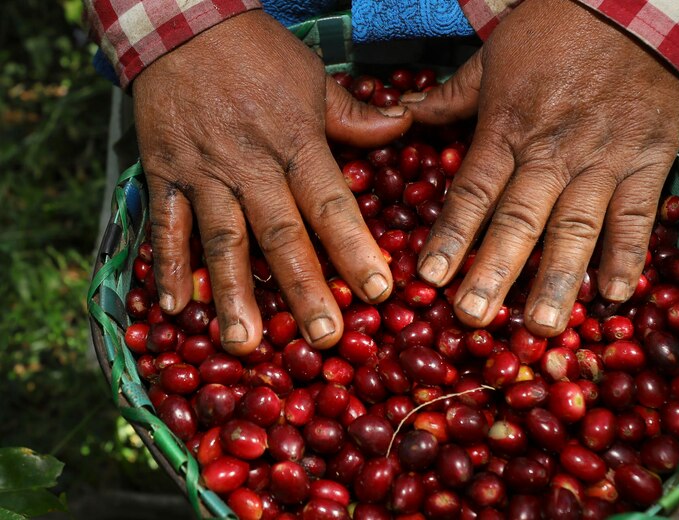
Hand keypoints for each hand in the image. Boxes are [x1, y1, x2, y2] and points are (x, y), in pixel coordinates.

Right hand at [133, 11, 411, 353]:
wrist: (183, 24)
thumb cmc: (256, 53)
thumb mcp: (313, 78)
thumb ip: (354, 115)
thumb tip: (405, 124)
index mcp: (296, 143)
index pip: (331, 204)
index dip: (354, 249)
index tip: (378, 290)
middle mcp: (251, 166)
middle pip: (281, 235)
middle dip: (303, 289)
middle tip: (322, 338)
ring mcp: (205, 173)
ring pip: (222, 240)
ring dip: (233, 293)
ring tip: (245, 342)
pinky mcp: (165, 174)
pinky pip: (166, 225)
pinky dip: (168, 265)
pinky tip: (174, 307)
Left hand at [403, 0, 678, 336]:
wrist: (637, 5)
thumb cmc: (556, 30)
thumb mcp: (494, 57)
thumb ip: (451, 96)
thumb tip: (403, 112)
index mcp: (507, 128)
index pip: (473, 192)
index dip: (450, 237)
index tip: (430, 279)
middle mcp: (551, 152)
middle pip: (519, 220)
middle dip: (495, 271)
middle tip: (474, 316)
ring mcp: (601, 160)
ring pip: (576, 227)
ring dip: (559, 279)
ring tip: (541, 325)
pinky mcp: (647, 162)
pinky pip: (637, 214)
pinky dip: (629, 254)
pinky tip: (618, 296)